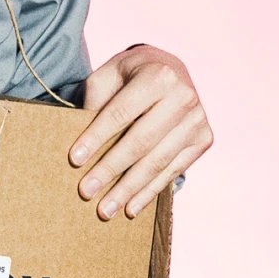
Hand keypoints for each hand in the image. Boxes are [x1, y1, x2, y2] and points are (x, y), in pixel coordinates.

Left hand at [70, 44, 212, 220]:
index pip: (120, 113)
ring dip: (129, 189)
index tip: (74, 160)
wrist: (170, 68)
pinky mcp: (203, 139)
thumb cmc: (132, 74)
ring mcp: (197, 120)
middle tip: (86, 191)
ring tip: (106, 208)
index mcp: (158, 75)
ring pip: (157, 162)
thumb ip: (96, 102)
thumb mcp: (109, 74)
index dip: (96, 137)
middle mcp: (183, 96)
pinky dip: (150, 191)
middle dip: (110, 169)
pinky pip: (173, 171)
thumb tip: (83, 147)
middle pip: (140, 142)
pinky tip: (131, 207)